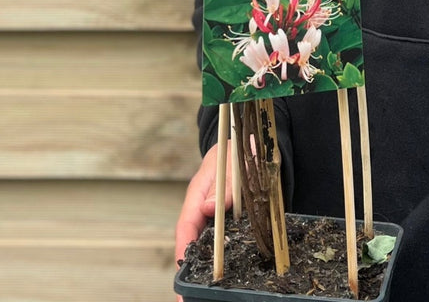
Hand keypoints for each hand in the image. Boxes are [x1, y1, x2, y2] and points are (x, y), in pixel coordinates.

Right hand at [174, 143, 233, 292]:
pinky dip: (219, 256)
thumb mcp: (234, 163)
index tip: (181, 273)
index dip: (183, 250)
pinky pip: (220, 239)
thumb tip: (207, 209)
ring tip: (199, 294)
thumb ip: (226, 186)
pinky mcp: (226, 218)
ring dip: (203, 266)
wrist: (247, 143)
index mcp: (198, 193)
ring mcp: (213, 213)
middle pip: (191, 240)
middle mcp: (202, 206)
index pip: (186, 225)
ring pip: (205, 243)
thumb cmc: (237, 151)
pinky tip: (224, 274)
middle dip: (189, 267)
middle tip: (185, 297)